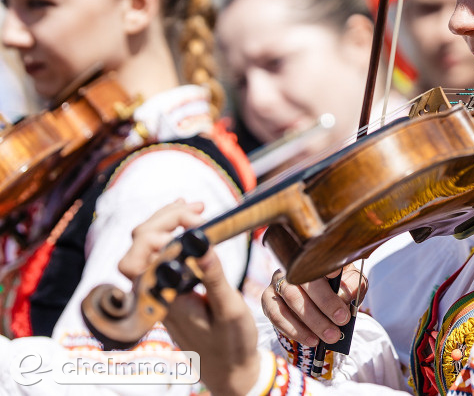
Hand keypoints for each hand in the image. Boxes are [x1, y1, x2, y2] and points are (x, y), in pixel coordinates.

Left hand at [118, 200, 260, 395]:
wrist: (228, 370)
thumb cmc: (230, 344)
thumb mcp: (229, 310)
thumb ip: (213, 277)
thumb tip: (202, 242)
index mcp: (164, 297)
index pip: (144, 251)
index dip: (167, 227)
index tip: (201, 220)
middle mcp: (153, 293)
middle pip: (139, 242)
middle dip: (166, 218)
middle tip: (199, 208)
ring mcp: (157, 291)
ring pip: (145, 247)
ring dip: (167, 222)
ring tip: (196, 208)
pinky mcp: (166, 290)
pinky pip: (158, 255)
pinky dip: (172, 234)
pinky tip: (189, 222)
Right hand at [262, 264, 366, 346]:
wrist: (318, 306)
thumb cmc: (337, 290)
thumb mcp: (351, 286)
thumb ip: (353, 287)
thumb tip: (345, 297)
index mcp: (316, 257)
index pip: (319, 257)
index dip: (326, 265)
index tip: (336, 272)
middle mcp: (293, 266)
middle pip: (305, 280)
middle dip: (325, 302)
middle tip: (342, 319)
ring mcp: (278, 281)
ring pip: (291, 298)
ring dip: (312, 321)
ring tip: (330, 336)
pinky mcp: (268, 299)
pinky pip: (277, 315)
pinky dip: (295, 329)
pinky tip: (311, 339)